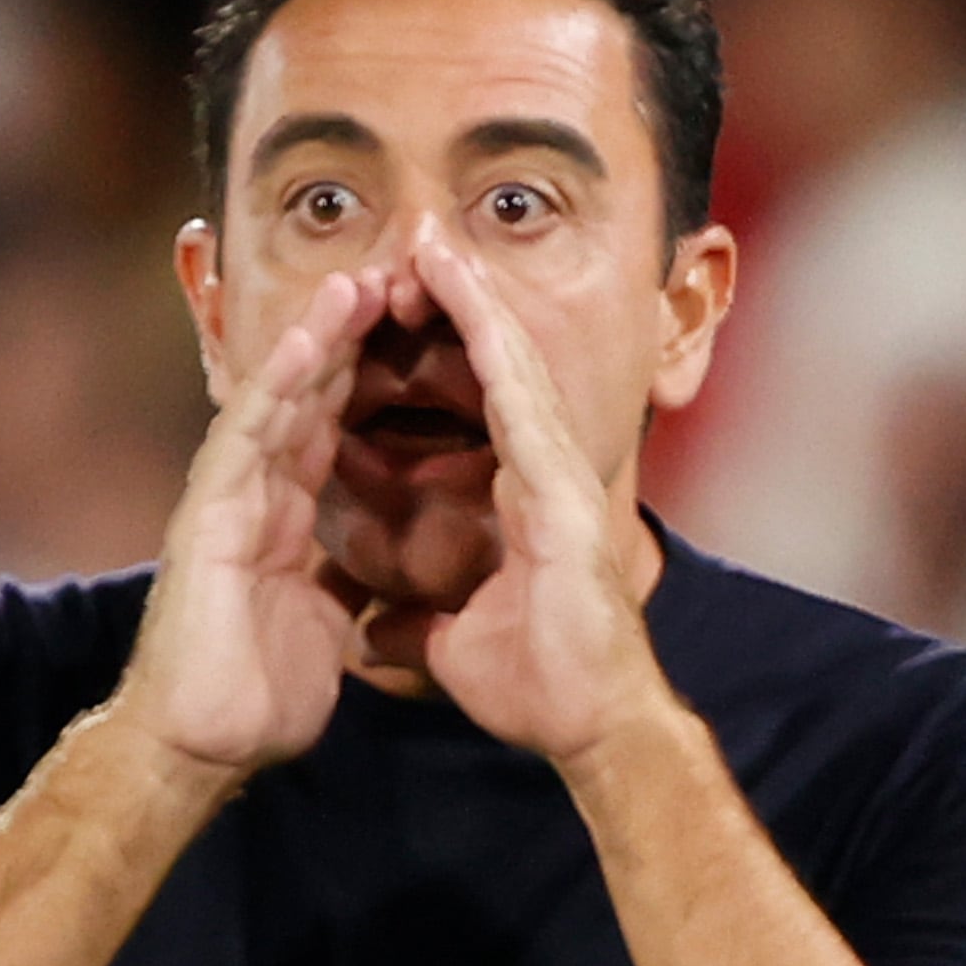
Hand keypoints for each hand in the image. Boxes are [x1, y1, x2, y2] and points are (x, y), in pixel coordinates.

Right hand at [113, 266, 384, 776]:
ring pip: (277, 400)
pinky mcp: (208, 515)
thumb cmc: (256, 697)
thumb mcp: (322, 622)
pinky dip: (280, 384)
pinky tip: (312, 339)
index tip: (417, 331)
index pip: (332, 428)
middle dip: (349, 338)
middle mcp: (253, 495)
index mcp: (284, 517)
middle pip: (308, 398)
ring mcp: (226, 499)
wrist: (204, 747)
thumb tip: (365, 573)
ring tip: (358, 281)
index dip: (370, 378)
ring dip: (317, 338)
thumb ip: (336, 581)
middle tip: (394, 277)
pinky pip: (249, 435)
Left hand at [410, 230, 676, 763]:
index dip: (445, 353)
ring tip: (430, 240)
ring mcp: (559, 474)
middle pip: (497, 368)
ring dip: (470, 299)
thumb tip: (374, 630)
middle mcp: (545, 473)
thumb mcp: (455, 646)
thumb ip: (420, 625)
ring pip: (509, 364)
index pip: (479, 406)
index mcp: (523, 499)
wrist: (590, 725)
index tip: (403, 307)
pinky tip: (461, 292)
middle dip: (458, 303)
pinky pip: (516, 396)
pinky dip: (488, 339)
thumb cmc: (542, 688)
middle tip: (416, 240)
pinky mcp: (561, 488)